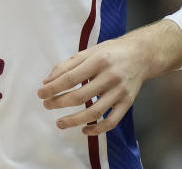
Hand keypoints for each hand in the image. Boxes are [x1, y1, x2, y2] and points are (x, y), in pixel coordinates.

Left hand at [36, 20, 181, 135]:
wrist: (141, 55)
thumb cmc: (111, 52)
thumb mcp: (89, 52)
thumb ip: (67, 65)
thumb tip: (47, 82)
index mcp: (98, 61)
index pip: (71, 78)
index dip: (53, 88)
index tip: (40, 93)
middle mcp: (110, 77)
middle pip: (80, 96)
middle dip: (59, 102)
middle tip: (46, 105)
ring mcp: (120, 92)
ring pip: (95, 112)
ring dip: (74, 120)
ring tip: (60, 123)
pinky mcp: (128, 103)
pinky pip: (112, 121)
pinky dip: (98, 129)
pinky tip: (84, 130)